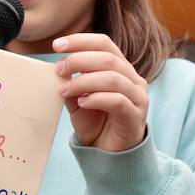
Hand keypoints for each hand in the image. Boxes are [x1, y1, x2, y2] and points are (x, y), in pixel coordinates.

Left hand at [54, 33, 148, 152]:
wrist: (108, 153)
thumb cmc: (95, 122)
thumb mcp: (77, 100)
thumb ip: (71, 84)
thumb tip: (59, 70)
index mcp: (120, 68)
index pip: (104, 44)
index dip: (81, 40)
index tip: (57, 44)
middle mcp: (132, 79)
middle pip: (108, 58)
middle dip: (79, 60)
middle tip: (58, 69)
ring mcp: (137, 96)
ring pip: (113, 78)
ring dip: (84, 81)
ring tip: (65, 90)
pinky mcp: (136, 115)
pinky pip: (118, 101)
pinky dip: (96, 98)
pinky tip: (82, 103)